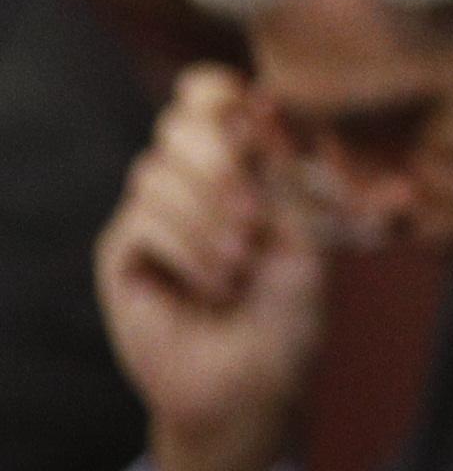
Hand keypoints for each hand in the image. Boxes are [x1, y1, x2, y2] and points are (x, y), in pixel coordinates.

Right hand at [94, 67, 323, 470]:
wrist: (255, 382)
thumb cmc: (291, 306)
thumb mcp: (310, 230)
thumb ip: (291, 169)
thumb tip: (264, 100)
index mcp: (242, 155)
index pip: (212, 89)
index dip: (226, 94)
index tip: (263, 117)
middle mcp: (192, 174)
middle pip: (181, 118)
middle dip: (223, 159)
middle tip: (257, 217)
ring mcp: (153, 210)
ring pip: (157, 168)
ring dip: (210, 214)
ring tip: (244, 261)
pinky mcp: (123, 251)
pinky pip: (142, 219)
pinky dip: (187, 247)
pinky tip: (216, 283)